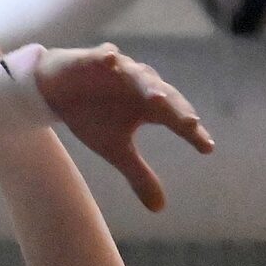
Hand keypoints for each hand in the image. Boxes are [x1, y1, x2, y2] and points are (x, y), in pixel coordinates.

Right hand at [36, 46, 214, 211]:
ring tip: (156, 98)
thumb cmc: (93, 116)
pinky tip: (111, 59)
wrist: (58, 91)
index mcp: (148, 106)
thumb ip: (140, 175)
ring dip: (147, 84)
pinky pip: (102, 57)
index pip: (176, 120)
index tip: (207, 148)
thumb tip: (160, 209)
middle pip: (162, 96)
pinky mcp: (94, 59)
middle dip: (175, 108)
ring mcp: (119, 70)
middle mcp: (139, 85)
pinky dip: (107, 58)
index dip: (191, 134)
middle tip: (189, 123)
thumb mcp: (116, 151)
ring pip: (137, 76)